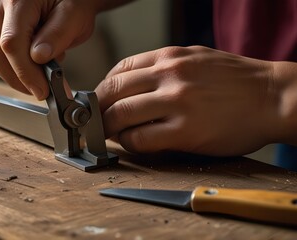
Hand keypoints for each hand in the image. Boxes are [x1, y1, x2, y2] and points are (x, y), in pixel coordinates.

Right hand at [0, 0, 99, 99]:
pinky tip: (16, 62)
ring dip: (4, 69)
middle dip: (15, 77)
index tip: (41, 90)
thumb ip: (58, 34)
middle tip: (38, 89)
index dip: (25, 73)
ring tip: (31, 72)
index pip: (11, 43)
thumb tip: (38, 59)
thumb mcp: (76, 14)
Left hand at [96, 46, 281, 155]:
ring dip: (109, 128)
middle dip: (98, 110)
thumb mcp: (197, 58)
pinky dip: (130, 143)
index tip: (100, 101)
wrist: (274, 96)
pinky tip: (134, 143)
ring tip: (112, 134)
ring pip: (121, 115)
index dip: (103, 88)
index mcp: (171, 57)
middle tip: (96, 122)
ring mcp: (178, 102)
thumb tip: (132, 84)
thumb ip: (164, 67)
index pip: (120, 69)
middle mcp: (171, 75)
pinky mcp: (186, 131)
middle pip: (113, 91)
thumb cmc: (236, 80)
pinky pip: (142, 139)